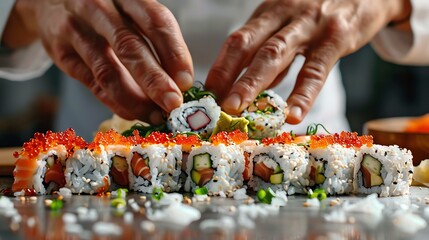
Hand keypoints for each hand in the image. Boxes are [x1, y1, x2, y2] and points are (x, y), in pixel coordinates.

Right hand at [5, 0, 193, 123]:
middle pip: (129, 46)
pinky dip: (114, 102)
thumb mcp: (130, 11)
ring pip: (106, 69)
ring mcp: (75, 29)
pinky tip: (132, 113)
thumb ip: (154, 40)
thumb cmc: (105, 11)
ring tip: (154, 115)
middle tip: (172, 103)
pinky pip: (92, 83)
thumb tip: (181, 81)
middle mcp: (99, 7)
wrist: (50, 0)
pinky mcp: (61, 52)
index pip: (155, 21)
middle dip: (154, 79)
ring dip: (134, 98)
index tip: (186, 81)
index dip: (174, 52)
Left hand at [205, 0, 410, 123]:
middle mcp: (284, 16)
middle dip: (228, 76)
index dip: (220, 67)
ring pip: (275, 55)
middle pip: (249, 46)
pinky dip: (303, 94)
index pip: (237, 41)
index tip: (206, 94)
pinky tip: (293, 115)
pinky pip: (316, 69)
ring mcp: (309, 26)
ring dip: (253, 83)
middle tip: (213, 104)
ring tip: (238, 109)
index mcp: (269, 14)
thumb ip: (274, 54)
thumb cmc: (322, 12)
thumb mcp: (291, 25)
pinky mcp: (336, 38)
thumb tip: (251, 87)